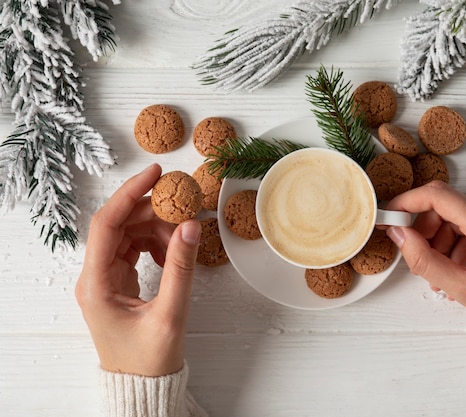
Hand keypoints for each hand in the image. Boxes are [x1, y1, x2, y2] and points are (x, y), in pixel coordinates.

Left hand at [75, 164, 200, 375]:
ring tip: (184, 235)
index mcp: (95, 284)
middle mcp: (94, 276)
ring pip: (128, 233)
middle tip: (183, 204)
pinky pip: (135, 247)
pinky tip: (173, 250)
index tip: (155, 173)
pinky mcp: (117, 281)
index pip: (106, 224)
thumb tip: (191, 226)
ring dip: (156, 228)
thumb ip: (181, 267)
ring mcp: (104, 278)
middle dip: (152, 211)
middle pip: (119, 224)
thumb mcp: (171, 312)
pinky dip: (155, 242)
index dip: (130, 193)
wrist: (142, 385)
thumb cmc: (149, 359)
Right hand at [385, 181, 465, 324]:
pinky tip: (458, 266)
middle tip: (420, 258)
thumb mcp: (461, 288)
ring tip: (443, 272)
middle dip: (425, 229)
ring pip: (456, 214)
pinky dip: (456, 240)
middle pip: (445, 205)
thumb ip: (424, 259)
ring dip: (440, 238)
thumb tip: (399, 234)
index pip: (439, 196)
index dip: (409, 202)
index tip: (391, 215)